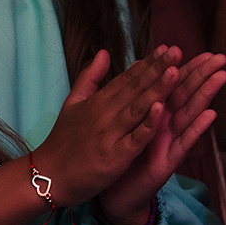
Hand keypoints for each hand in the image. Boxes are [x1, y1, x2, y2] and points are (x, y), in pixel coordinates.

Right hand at [31, 46, 180, 210]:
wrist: (47, 176)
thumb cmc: (62, 141)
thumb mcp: (72, 103)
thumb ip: (90, 77)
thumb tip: (104, 52)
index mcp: (98, 101)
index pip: (128, 78)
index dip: (149, 63)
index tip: (167, 48)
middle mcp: (104, 114)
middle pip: (135, 89)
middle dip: (158, 69)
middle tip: (177, 52)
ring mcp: (109, 135)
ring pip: (137, 109)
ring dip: (157, 90)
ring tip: (174, 72)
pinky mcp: (113, 157)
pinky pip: (134, 139)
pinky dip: (147, 125)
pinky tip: (160, 110)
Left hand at [97, 49, 225, 224]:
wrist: (113, 195)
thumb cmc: (119, 158)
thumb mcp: (125, 124)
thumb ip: (132, 97)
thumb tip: (137, 68)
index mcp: (153, 115)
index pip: (171, 86)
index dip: (185, 67)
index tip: (200, 49)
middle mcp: (165, 128)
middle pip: (185, 96)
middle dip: (203, 76)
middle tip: (220, 57)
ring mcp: (168, 145)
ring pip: (189, 116)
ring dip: (205, 96)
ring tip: (220, 77)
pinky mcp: (166, 164)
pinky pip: (182, 145)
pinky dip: (195, 130)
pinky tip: (210, 115)